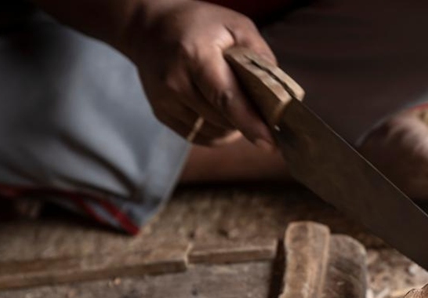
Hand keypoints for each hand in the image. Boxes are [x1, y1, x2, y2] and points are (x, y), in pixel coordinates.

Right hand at [125, 0, 273, 146]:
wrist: (148, 28)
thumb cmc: (198, 24)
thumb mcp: (235, 26)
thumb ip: (259, 56)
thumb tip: (279, 93)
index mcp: (195, 56)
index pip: (226, 98)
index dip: (250, 123)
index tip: (270, 142)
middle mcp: (175, 82)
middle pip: (222, 120)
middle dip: (248, 120)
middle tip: (262, 111)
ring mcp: (165, 101)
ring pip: (213, 132)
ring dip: (233, 128)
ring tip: (239, 106)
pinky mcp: (162, 113)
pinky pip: (199, 136)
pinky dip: (217, 131)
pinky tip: (222, 114)